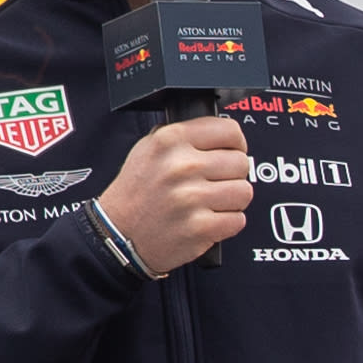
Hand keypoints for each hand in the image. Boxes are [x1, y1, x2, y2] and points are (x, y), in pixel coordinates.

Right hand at [99, 114, 254, 274]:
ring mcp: (191, 198)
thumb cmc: (137, 192)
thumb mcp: (148, 148)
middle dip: (233, 174)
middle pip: (241, 162)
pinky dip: (227, 223)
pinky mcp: (200, 227)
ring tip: (211, 202)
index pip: (229, 130)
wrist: (118, 232)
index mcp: (170, 139)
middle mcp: (181, 166)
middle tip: (215, 183)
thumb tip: (218, 133)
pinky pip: (238, 220)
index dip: (235, 143)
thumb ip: (183, 136)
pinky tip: (208, 219)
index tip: (231, 152)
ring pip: (244, 192)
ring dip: (232, 200)